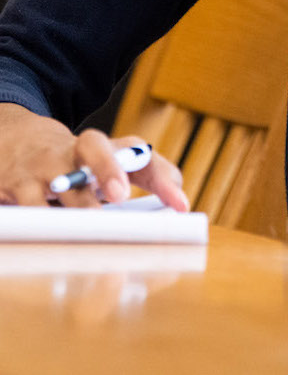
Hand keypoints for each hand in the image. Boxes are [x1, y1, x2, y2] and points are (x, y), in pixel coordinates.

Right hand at [0, 102, 188, 209]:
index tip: (181, 206)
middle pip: (95, 146)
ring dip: (75, 201)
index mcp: (111, 147)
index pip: (143, 156)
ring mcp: (47, 165)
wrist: (20, 143)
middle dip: (108, 168)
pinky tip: (47, 231)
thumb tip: (178, 208)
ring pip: (61, 180)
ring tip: (87, 222)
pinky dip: (39, 215)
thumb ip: (149, 178)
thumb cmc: (80, 163)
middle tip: (120, 194)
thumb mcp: (114, 165)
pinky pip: (29, 203)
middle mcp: (78, 150)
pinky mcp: (18, 184)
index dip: (163, 179)